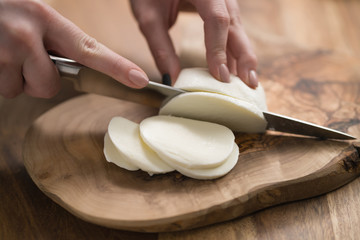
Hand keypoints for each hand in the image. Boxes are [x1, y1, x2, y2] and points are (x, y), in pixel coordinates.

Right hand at [0, 0, 148, 98]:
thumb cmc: (2, 9)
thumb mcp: (32, 13)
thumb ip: (55, 39)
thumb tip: (72, 67)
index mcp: (46, 18)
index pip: (90, 49)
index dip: (117, 67)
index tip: (140, 80)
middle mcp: (26, 34)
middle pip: (49, 85)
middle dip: (37, 79)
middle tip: (19, 55)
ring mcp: (3, 51)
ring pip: (22, 90)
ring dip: (14, 79)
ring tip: (1, 52)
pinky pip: (3, 89)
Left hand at [130, 0, 257, 87]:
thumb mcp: (148, 17)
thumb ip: (160, 47)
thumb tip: (173, 79)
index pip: (217, 19)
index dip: (219, 49)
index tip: (220, 75)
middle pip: (235, 25)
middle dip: (244, 56)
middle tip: (249, 84)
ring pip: (237, 29)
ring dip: (242, 56)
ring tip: (246, 83)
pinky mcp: (221, 7)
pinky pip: (231, 29)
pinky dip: (234, 50)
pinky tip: (235, 69)